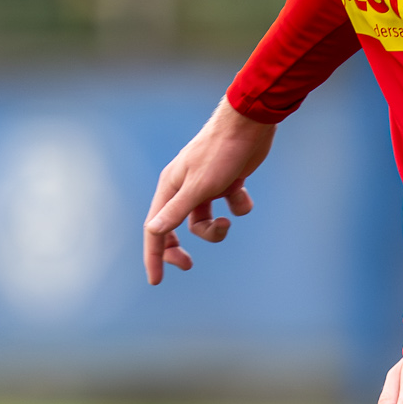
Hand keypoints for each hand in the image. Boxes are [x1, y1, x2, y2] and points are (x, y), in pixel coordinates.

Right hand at [144, 100, 275, 283]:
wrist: (249, 124)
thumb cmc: (220, 152)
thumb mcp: (198, 187)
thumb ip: (177, 211)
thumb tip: (153, 231)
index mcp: (170, 188)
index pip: (155, 229)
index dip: (154, 255)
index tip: (156, 280)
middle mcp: (185, 188)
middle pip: (175, 228)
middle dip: (180, 248)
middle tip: (188, 265)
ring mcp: (207, 186)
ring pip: (204, 221)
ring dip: (216, 228)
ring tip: (228, 221)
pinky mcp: (228, 183)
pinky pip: (231, 207)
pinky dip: (239, 206)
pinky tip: (243, 191)